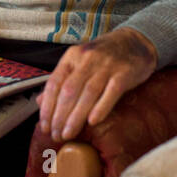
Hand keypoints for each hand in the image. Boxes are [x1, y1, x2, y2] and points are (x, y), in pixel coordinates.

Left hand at [37, 27, 157, 141]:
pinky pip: (111, 92)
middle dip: (60, 116)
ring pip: (88, 93)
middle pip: (69, 90)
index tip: (45, 126)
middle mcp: (87, 58)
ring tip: (69, 134)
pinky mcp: (125, 72)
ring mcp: (107, 65)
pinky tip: (93, 122)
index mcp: (72, 56)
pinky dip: (101, 107)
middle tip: (56, 135)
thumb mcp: (79, 63)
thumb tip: (40, 103)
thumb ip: (62, 81)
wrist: (136, 41)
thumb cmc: (104, 57)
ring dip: (76, 117)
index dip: (48, 107)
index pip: (54, 83)